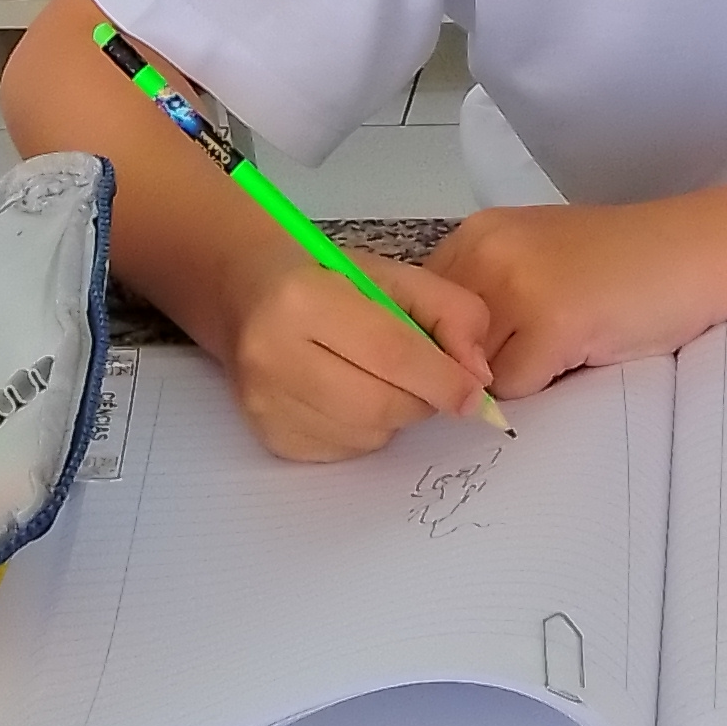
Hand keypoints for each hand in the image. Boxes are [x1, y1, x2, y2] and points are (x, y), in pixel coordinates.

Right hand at [223, 246, 495, 464]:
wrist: (249, 294)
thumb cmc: (327, 279)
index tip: (475, 391)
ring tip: (384, 379)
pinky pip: (345, 451)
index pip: (391, 352)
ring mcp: (265, 403)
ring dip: (396, 416)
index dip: (443, 377)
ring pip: (367, 435)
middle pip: (380, 404)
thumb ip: (450, 312)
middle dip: (423, 400)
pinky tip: (355, 396)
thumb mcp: (394, 274)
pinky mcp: (270, 436)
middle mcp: (273, 355)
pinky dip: (367, 431)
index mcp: (303, 299)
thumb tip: (477, 375)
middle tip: (431, 381)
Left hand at [425, 204, 718, 399]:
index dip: (442, 346)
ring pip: (471, 373)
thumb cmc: (623, 266)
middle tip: (534, 351)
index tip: (485, 352)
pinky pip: (515, 389)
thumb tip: (432, 365)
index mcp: (477, 235)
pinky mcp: (553, 322)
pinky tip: (582, 352)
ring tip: (560, 347)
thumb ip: (484, 299)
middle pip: (438, 347)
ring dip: (509, 377)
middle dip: (472, 367)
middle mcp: (486, 252)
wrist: (698, 253)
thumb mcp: (536, 264)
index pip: (415, 312)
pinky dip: (545, 386)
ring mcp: (518, 285)